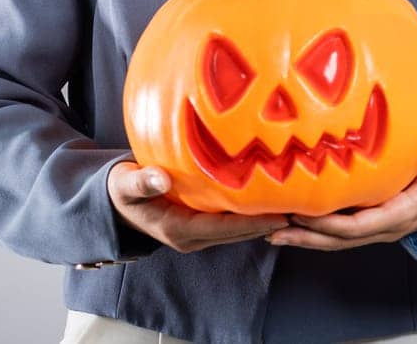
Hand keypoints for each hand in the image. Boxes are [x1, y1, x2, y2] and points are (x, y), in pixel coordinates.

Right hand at [108, 161, 288, 253]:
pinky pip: (231, 223)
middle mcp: (192, 237)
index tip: (280, 214)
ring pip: (237, 230)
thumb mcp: (125, 184)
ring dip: (263, 220)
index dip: (252, 222)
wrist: (116, 202)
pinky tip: (269, 200)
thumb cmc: (121, 190)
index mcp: (178, 230)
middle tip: (300, 209)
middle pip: (237, 233)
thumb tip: (161, 178)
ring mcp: (197, 234)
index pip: (223, 228)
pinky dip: (250, 214)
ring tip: (293, 204)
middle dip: (268, 223)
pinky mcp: (200, 225)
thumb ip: (142, 181)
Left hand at [266, 123, 416, 250]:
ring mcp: (374, 228)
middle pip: (340, 239)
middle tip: (276, 229)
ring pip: (335, 240)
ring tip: (271, 232)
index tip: (306, 215)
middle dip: (308, 236)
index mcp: (401, 214)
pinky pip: (337, 232)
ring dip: (304, 238)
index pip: (361, 225)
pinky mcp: (366, 223)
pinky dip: (312, 232)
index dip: (333, 224)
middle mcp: (384, 227)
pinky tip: (289, 225)